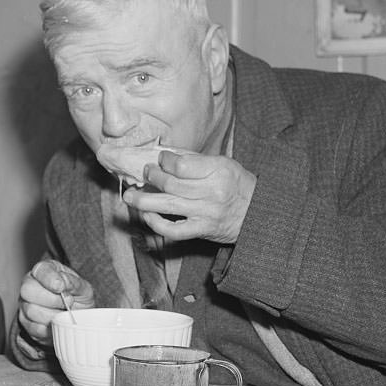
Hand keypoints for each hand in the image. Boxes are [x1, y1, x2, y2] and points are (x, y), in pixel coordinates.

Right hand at [18, 259, 94, 346]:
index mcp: (44, 270)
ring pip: (31, 311)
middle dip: (51, 299)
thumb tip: (62, 283)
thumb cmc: (77, 298)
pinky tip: (57, 324)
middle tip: (67, 303)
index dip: (49, 279)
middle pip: (28, 290)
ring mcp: (25, 304)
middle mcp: (30, 284)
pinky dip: (48, 329)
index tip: (60, 288)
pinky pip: (33, 328)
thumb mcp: (82, 287)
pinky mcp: (26, 323)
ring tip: (64, 315)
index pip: (40, 270)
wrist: (78, 318)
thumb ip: (73, 283)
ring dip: (52, 315)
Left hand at [125, 150, 256, 243]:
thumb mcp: (222, 164)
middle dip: (151, 177)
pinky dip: (156, 224)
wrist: (258, 214)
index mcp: (218, 171)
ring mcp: (206, 213)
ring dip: (143, 200)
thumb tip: (163, 155)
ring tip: (128, 196)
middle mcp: (212, 192)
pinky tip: (147, 216)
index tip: (160, 160)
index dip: (165, 161)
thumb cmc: (237, 185)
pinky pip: (173, 230)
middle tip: (144, 173)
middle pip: (171, 184)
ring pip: (167, 206)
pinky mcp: (202, 230)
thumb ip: (194, 159)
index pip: (182, 164)